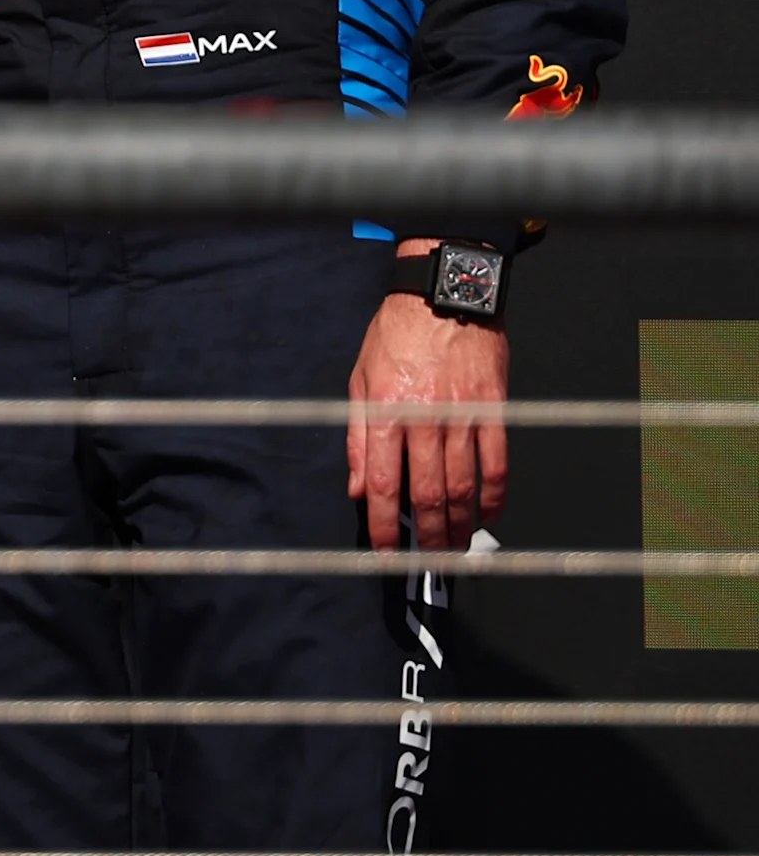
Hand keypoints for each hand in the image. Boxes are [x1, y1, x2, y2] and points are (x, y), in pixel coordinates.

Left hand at [347, 264, 508, 552]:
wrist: (444, 295)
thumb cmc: (396, 334)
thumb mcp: (360, 380)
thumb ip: (358, 437)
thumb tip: (358, 487)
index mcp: (387, 411)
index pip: (385, 483)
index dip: (385, 524)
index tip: (385, 550)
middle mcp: (426, 418)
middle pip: (429, 494)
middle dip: (428, 535)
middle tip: (428, 561)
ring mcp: (464, 416)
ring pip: (465, 486)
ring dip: (460, 525)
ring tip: (455, 548)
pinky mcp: (495, 411)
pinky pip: (497, 464)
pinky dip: (494, 497)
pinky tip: (487, 515)